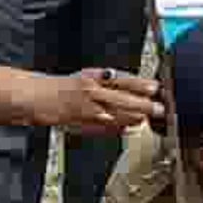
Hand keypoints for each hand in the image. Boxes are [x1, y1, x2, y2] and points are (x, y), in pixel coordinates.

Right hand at [29, 69, 163, 134]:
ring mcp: (88, 107)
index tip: (155, 87)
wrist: (44, 98)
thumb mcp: (89, 77)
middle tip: (159, 108)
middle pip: (122, 97)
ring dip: (134, 116)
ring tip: (146, 117)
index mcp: (93, 77)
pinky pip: (106, 125)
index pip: (121, 79)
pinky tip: (129, 126)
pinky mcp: (85, 121)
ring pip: (116, 113)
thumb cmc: (68, 88)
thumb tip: (133, 89)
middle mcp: (92, 91)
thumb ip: (110, 84)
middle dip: (143, 104)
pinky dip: (119, 126)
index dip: (140, 84)